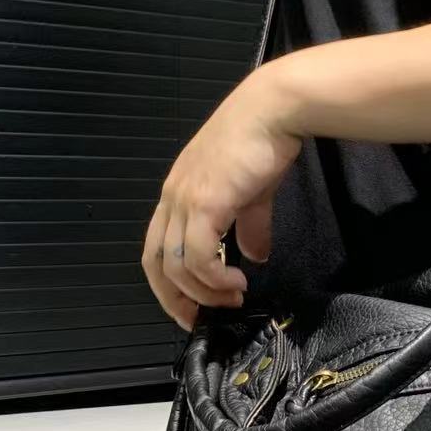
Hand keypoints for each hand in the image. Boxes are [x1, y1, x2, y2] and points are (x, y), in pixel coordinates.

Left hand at [142, 70, 302, 330]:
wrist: (274, 111)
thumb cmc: (262, 144)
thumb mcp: (253, 193)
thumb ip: (249, 226)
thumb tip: (255, 257)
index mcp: (177, 194)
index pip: (157, 249)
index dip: (169, 284)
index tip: (194, 307)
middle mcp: (172, 198)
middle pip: (156, 264)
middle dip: (177, 299)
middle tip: (204, 318)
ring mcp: (184, 200)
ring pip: (177, 265)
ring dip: (204, 292)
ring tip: (233, 299)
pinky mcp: (204, 203)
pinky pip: (198, 256)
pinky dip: (214, 277)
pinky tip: (238, 281)